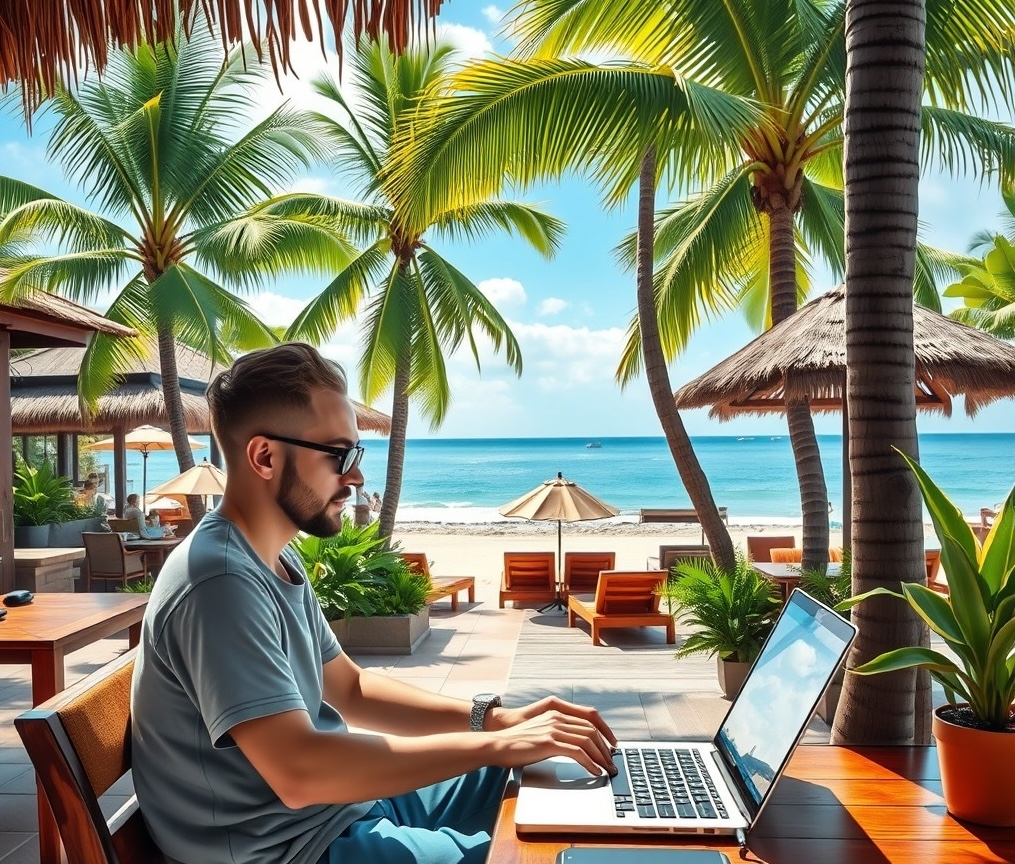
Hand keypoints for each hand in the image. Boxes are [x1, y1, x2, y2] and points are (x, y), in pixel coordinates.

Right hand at [485, 696, 617, 776]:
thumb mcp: (540, 732)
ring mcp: (553, 729)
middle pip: (591, 730)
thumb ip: (556, 733)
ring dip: (601, 757)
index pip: (588, 720)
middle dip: (605, 748)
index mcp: (556, 713)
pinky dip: (590, 763)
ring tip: (607, 769)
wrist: (497, 744)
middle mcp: (557, 718)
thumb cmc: (517, 743)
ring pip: (587, 741)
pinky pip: (577, 752)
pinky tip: (595, 771)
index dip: (604, 733)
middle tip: (612, 762)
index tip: (611, 746)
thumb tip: (574, 747)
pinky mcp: (549, 743)